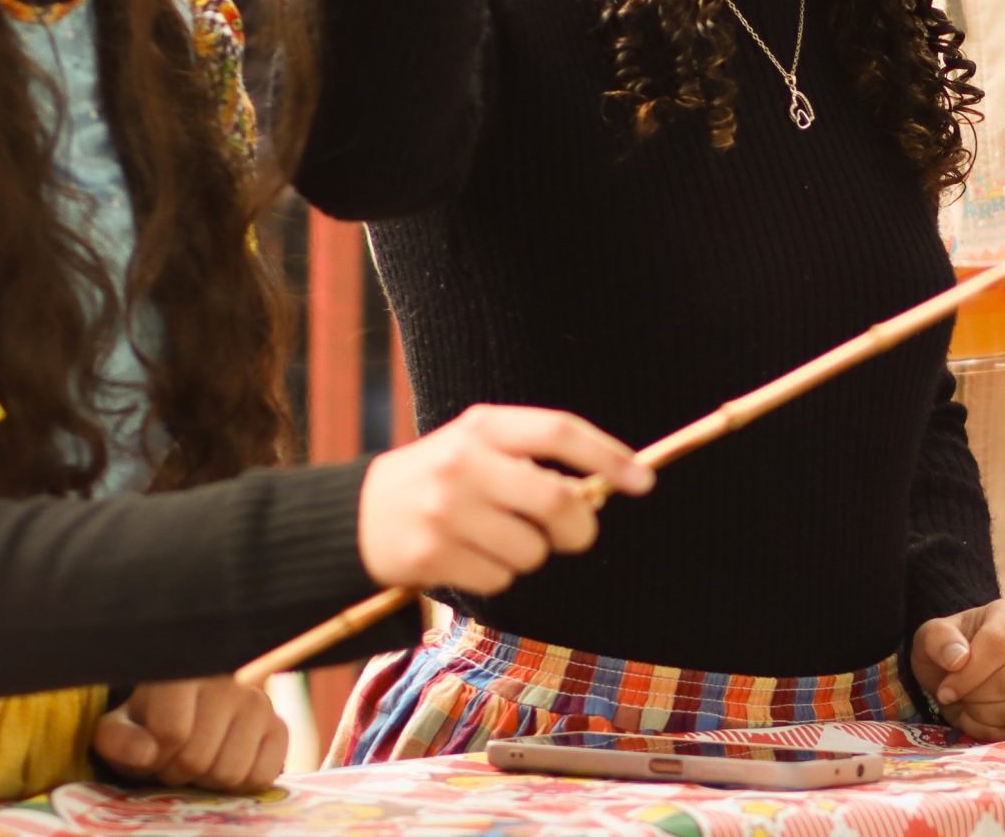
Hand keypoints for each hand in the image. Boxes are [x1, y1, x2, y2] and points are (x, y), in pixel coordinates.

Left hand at [94, 676, 286, 792]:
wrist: (189, 713)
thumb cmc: (148, 724)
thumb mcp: (119, 730)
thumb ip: (120, 741)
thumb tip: (148, 754)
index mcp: (184, 675)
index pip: (173, 733)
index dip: (156, 758)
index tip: (152, 753)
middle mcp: (228, 683)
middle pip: (199, 759)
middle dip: (180, 772)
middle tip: (176, 759)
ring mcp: (260, 704)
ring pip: (231, 772)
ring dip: (209, 780)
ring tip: (200, 760)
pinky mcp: (279, 727)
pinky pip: (261, 777)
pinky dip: (240, 783)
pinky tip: (225, 763)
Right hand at [358, 404, 652, 594]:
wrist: (360, 515)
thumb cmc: (443, 479)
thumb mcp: (481, 449)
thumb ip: (535, 461)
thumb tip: (602, 492)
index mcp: (483, 426)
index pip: (559, 431)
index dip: (609, 456)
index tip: (644, 482)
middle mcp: (464, 463)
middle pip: (556, 501)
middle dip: (580, 527)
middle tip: (578, 536)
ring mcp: (444, 510)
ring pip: (531, 550)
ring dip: (531, 556)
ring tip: (499, 540)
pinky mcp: (430, 554)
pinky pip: (499, 579)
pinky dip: (498, 576)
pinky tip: (470, 558)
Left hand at [909, 600, 1004, 740]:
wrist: (970, 669)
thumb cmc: (953, 649)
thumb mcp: (933, 636)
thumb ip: (938, 640)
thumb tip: (958, 659)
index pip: (998, 644)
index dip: (968, 674)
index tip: (945, 690)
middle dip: (974, 696)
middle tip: (956, 696)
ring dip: (982, 715)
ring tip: (968, 704)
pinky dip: (993, 731)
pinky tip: (981, 717)